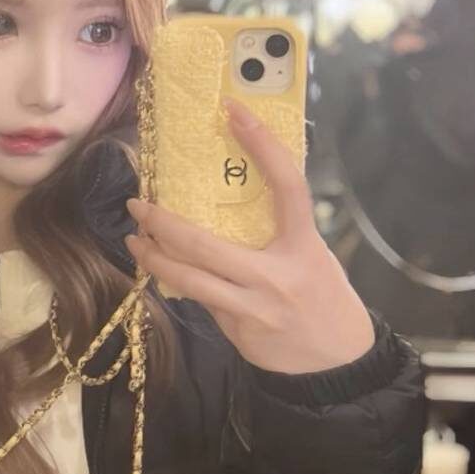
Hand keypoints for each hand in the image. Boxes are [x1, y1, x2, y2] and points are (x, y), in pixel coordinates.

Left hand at [124, 96, 376, 374]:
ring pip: (188, 279)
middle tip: (137, 205)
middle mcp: (276, 275)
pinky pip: (199, 300)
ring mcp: (253, 306)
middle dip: (162, 223)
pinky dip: (179, 282)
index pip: (286, 184)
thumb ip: (278, 231)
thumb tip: (233, 196)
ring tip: (136, 240)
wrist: (339, 362)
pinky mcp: (237, 329)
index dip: (262, 144)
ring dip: (154, 258)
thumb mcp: (311, 255)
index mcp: (303, 244)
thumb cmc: (324, 297)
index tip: (233, 111)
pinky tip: (163, 270)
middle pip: (204, 244)